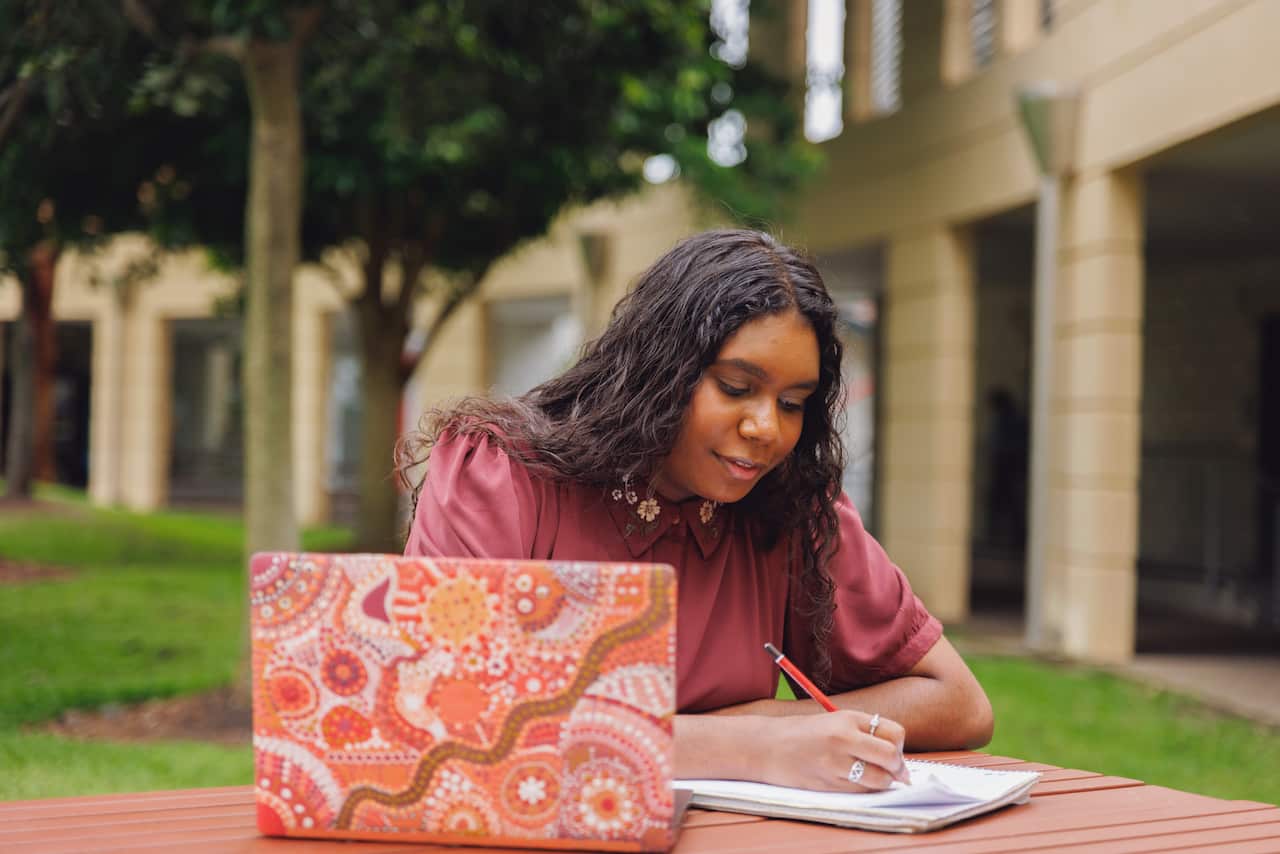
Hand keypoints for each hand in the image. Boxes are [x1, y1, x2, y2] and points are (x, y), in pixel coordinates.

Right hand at [759, 709, 908, 791]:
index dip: (898, 745)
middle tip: (895, 772)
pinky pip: (860, 792)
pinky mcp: (828, 785)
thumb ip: (864, 733)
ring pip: (879, 780)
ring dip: (882, 782)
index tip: (894, 751)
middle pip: (891, 757)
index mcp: (847, 719)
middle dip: (898, 768)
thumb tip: (898, 758)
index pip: (894, 733)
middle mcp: (843, 740)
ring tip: (874, 777)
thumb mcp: (834, 721)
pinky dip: (865, 790)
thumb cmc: (802, 733)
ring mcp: (835, 764)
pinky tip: (854, 782)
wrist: (766, 747)